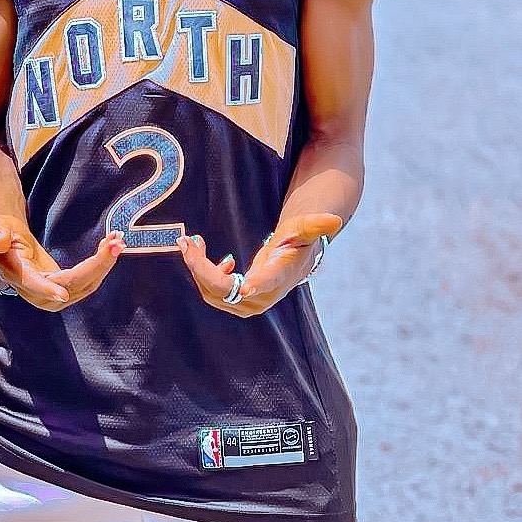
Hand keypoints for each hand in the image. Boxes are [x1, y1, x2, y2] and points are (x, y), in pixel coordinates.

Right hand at [0, 216, 124, 311]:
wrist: (11, 249)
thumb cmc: (2, 236)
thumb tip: (1, 240)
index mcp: (19, 276)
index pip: (34, 285)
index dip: (48, 289)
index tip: (62, 294)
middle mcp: (38, 292)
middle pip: (71, 284)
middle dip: (96, 264)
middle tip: (115, 243)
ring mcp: (54, 296)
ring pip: (86, 284)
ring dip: (104, 262)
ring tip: (117, 240)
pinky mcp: (68, 290)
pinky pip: (89, 280)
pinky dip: (102, 264)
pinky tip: (112, 246)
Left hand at [177, 212, 342, 316]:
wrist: (292, 261)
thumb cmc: (298, 241)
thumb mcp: (306, 229)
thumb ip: (315, 224)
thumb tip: (334, 219)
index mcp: (280, 276)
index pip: (267, 282)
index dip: (257, 285)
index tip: (245, 285)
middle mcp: (262, 295)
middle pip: (225, 290)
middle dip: (201, 268)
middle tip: (188, 242)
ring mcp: (246, 302)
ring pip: (212, 291)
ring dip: (196, 268)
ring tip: (189, 242)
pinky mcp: (234, 301)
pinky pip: (210, 291)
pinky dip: (199, 272)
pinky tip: (202, 253)